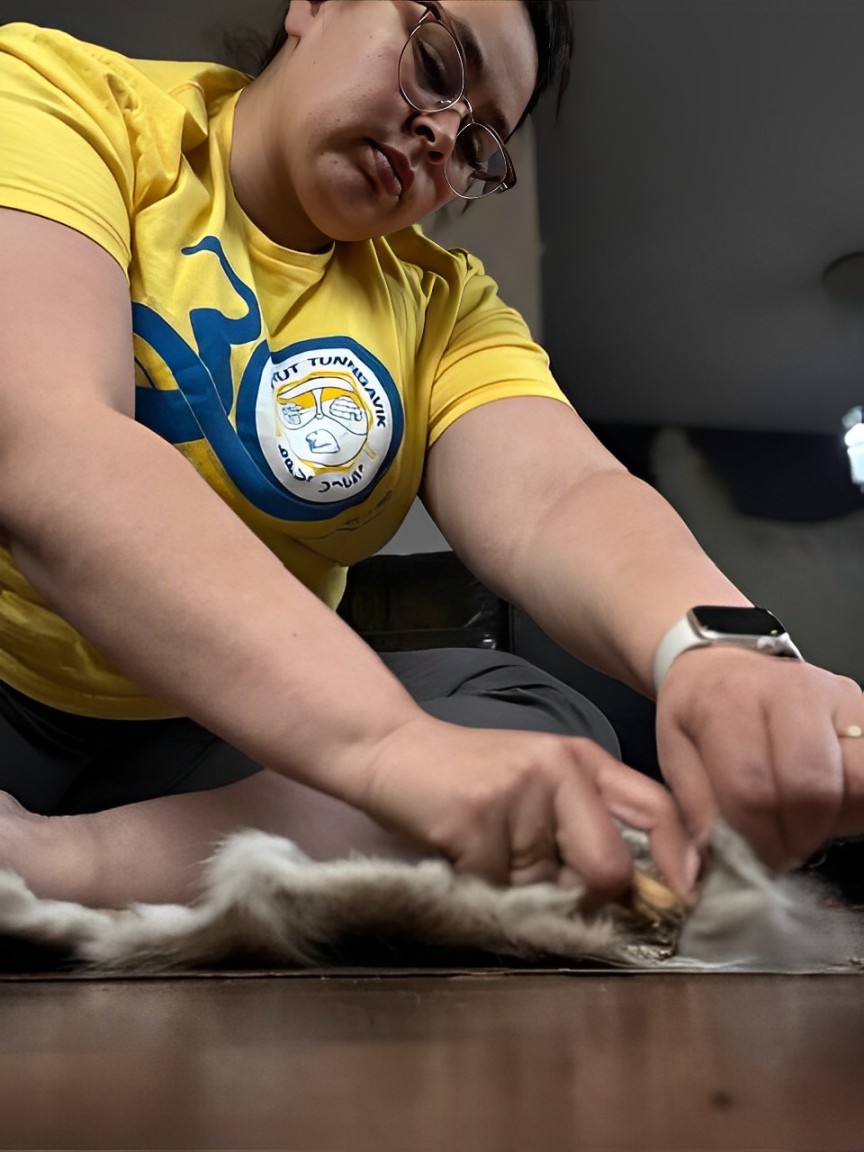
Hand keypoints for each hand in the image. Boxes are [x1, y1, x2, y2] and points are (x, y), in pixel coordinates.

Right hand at [353, 713, 700, 903]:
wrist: (394, 751)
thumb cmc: (472, 775)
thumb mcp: (541, 780)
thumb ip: (586, 819)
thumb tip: (634, 893)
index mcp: (583, 759)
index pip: (657, 809)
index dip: (679, 861)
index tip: (682, 901)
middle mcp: (559, 768)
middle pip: (608, 869)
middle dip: (580, 895)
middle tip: (540, 882)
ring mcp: (517, 791)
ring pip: (545, 889)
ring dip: (517, 890)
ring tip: (487, 851)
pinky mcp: (474, 819)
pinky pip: (497, 890)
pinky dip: (479, 887)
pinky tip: (460, 852)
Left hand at [656, 647, 863, 868]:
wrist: (723, 666)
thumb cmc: (699, 711)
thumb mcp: (674, 754)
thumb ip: (694, 811)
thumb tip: (704, 870)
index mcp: (731, 700)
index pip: (752, 789)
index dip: (755, 840)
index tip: (750, 859)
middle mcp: (792, 689)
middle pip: (812, 788)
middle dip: (796, 837)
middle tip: (778, 850)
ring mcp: (838, 696)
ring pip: (858, 781)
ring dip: (832, 821)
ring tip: (801, 825)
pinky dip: (855, 803)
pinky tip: (826, 808)